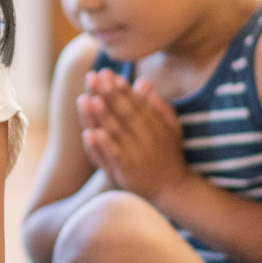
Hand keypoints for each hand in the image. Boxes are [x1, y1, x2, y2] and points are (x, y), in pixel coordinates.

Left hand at [80, 69, 189, 203]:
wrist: (172, 189)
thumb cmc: (168, 154)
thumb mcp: (171, 128)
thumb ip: (157, 105)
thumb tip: (143, 81)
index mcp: (156, 125)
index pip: (136, 103)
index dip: (121, 88)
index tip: (108, 74)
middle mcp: (147, 138)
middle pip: (125, 113)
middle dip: (109, 94)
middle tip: (94, 77)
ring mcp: (137, 154)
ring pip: (117, 132)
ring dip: (102, 116)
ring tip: (89, 99)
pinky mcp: (127, 170)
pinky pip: (114, 155)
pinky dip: (103, 144)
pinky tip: (92, 133)